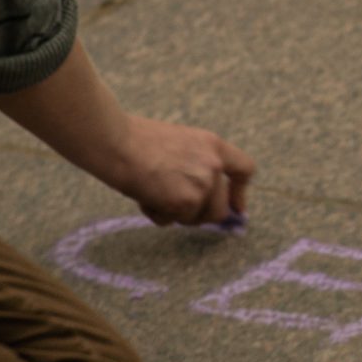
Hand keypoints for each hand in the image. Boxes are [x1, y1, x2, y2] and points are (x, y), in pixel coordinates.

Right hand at [107, 116, 255, 227]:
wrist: (117, 143)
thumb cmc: (136, 140)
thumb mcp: (179, 143)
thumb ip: (195, 165)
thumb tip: (201, 197)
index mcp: (213, 145)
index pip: (244, 169)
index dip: (239, 192)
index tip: (236, 208)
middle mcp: (214, 165)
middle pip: (220, 208)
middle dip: (199, 215)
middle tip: (175, 210)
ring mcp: (202, 185)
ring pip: (196, 219)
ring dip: (176, 214)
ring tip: (152, 195)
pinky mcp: (186, 202)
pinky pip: (173, 221)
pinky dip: (156, 215)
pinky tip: (143, 197)